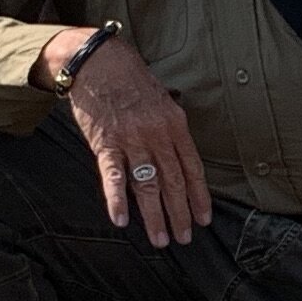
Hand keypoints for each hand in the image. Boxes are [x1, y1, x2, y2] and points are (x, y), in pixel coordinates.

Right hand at [61, 31, 213, 245]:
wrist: (98, 60)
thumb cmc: (129, 79)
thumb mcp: (162, 100)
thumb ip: (170, 129)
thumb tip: (178, 156)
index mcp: (175, 125)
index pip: (192, 168)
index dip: (199, 196)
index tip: (204, 219)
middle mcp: (157, 135)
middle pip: (173, 182)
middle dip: (180, 213)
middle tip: (184, 238)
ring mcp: (131, 139)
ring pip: (147, 185)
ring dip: (154, 215)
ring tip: (159, 239)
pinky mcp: (105, 142)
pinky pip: (113, 176)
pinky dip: (116, 199)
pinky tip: (121, 220)